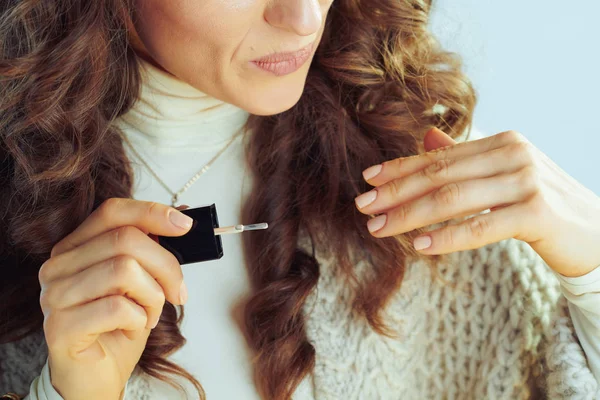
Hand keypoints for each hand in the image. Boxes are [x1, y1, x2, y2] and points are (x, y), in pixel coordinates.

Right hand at [38, 199, 191, 399]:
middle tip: (178, 292)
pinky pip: (117, 308)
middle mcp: (58, 266)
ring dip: (153, 298)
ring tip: (150, 315)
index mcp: (75, 247)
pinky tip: (133, 328)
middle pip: (126, 240)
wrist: (97, 377)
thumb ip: (149, 249)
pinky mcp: (60, 327)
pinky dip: (139, 319)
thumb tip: (180, 217)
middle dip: (166, 266)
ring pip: (124, 271)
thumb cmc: (119, 327)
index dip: (152, 212)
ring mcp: (54, 296)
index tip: (185, 226)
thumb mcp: (140, 281)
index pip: (112, 212)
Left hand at [355, 127, 599, 277]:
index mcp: (502, 142)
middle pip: (440, 174)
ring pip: (453, 199)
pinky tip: (420, 246)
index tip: (368, 179)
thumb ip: (466, 158)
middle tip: (362, 206)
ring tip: (378, 228)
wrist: (598, 232)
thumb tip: (427, 138)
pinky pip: (481, 226)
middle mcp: (513, 153)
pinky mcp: (537, 213)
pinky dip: (447, 236)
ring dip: (409, 215)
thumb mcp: (504, 175)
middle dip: (396, 191)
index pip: (439, 155)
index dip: (400, 167)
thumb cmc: (543, 205)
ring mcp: (526, 181)